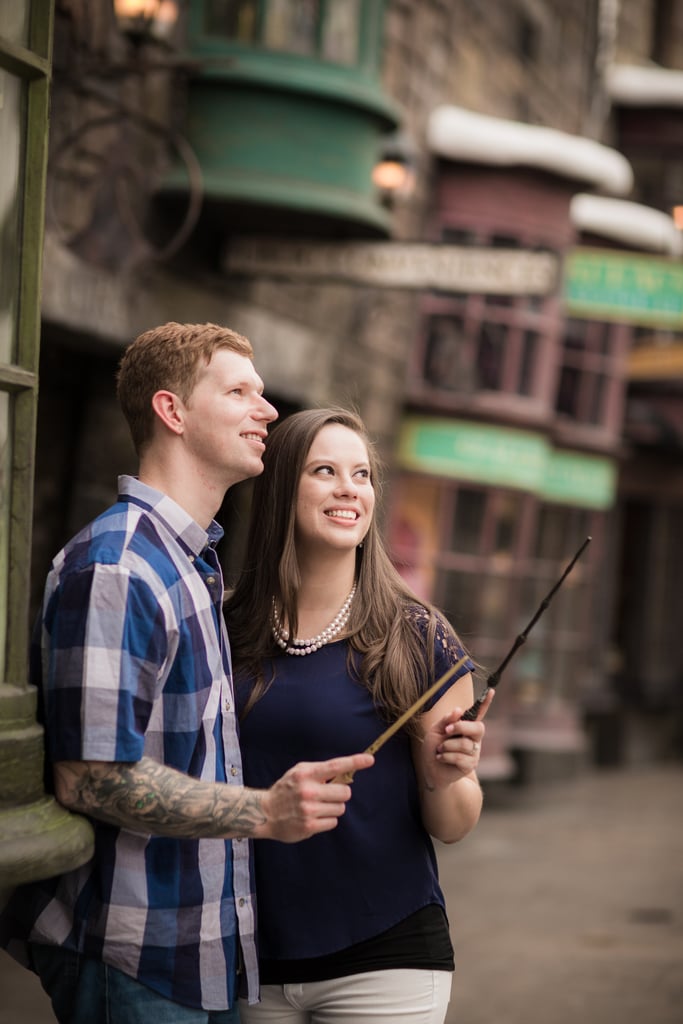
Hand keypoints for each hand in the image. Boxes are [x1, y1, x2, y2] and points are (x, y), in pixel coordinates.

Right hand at [258, 752, 373, 842]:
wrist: (265, 812)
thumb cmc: (287, 789)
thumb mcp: (299, 772)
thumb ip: (320, 771)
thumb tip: (347, 773)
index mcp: (306, 774)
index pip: (335, 766)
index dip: (354, 762)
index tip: (370, 759)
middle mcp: (308, 791)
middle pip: (345, 792)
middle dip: (339, 793)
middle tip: (327, 794)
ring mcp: (309, 810)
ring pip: (340, 808)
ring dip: (333, 807)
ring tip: (317, 806)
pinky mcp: (309, 826)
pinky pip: (333, 821)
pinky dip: (326, 819)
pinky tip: (313, 817)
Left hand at [421, 689, 493, 789]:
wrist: (431, 769)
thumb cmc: (434, 747)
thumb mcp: (435, 730)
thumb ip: (446, 720)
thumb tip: (459, 710)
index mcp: (465, 726)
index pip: (478, 713)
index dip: (485, 702)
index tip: (491, 690)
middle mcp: (473, 737)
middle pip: (477, 728)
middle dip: (460, 727)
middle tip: (446, 731)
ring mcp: (474, 751)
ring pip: (464, 744)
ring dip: (446, 746)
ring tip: (440, 750)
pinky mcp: (470, 764)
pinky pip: (460, 757)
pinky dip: (446, 756)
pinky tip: (441, 758)